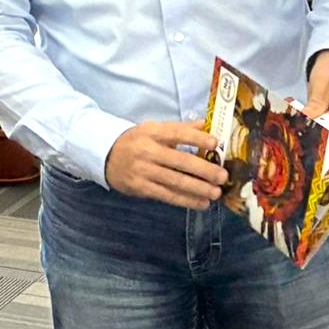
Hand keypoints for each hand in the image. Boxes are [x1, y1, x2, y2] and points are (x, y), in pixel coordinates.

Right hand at [104, 121, 227, 208]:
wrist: (106, 154)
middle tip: (223, 176)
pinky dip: (186, 200)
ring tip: (215, 193)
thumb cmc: (137, 140)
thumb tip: (208, 126)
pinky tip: (201, 203)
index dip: (196, 138)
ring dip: (198, 188)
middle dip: (204, 170)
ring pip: (175, 181)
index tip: (215, 143)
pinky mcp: (141, 187)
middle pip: (179, 160)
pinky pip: (167, 195)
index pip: (177, 133)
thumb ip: (181, 128)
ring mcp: (143, 170)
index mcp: (152, 132)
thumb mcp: (154, 129)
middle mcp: (148, 150)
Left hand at [303, 50, 328, 127]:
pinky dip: (325, 132)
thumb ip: (315, 104)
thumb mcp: (321, 83)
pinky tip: (312, 129)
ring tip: (305, 128)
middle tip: (302, 129)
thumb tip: (304, 122)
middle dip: (322, 132)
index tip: (304, 127)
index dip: (322, 125)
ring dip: (323, 134)